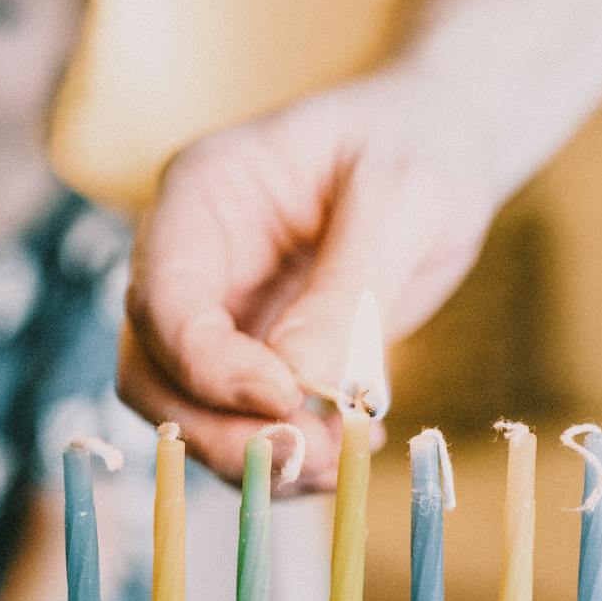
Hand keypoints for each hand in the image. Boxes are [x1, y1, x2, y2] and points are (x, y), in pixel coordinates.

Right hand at [119, 65, 494, 482]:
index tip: (286, 401)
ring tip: (344, 459)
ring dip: (255, 455)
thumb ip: (348, 289)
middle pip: (155, 371)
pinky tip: (348, 451)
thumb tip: (298, 387)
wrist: (446, 141)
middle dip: (221, 430)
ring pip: (188, 412)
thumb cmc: (423, 143)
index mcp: (202, 192)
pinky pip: (242, 424)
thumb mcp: (403, 198)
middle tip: (313, 455)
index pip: (165, 299)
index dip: (209, 366)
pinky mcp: (256, 354)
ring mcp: (218, 309)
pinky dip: (286, 454)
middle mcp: (191, 256)